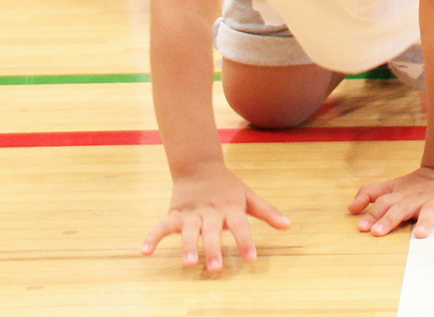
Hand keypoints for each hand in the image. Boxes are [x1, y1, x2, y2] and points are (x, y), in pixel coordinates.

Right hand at [142, 163, 290, 272]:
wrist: (200, 164)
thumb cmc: (228, 187)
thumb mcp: (248, 196)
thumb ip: (267, 212)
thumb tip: (289, 226)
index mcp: (230, 208)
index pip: (240, 226)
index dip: (246, 242)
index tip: (252, 260)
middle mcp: (210, 211)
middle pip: (212, 232)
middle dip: (213, 250)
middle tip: (215, 269)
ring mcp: (191, 213)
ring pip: (188, 230)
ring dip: (187, 246)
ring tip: (187, 263)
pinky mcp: (175, 213)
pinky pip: (162, 226)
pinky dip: (152, 237)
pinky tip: (145, 252)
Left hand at [349, 166, 433, 238]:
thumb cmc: (413, 188)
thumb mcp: (391, 188)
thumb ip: (370, 195)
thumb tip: (350, 208)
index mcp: (400, 195)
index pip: (383, 203)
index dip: (372, 215)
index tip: (362, 228)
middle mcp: (415, 198)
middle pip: (400, 208)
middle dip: (388, 220)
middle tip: (377, 233)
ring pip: (429, 212)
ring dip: (425, 222)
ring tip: (420, 235)